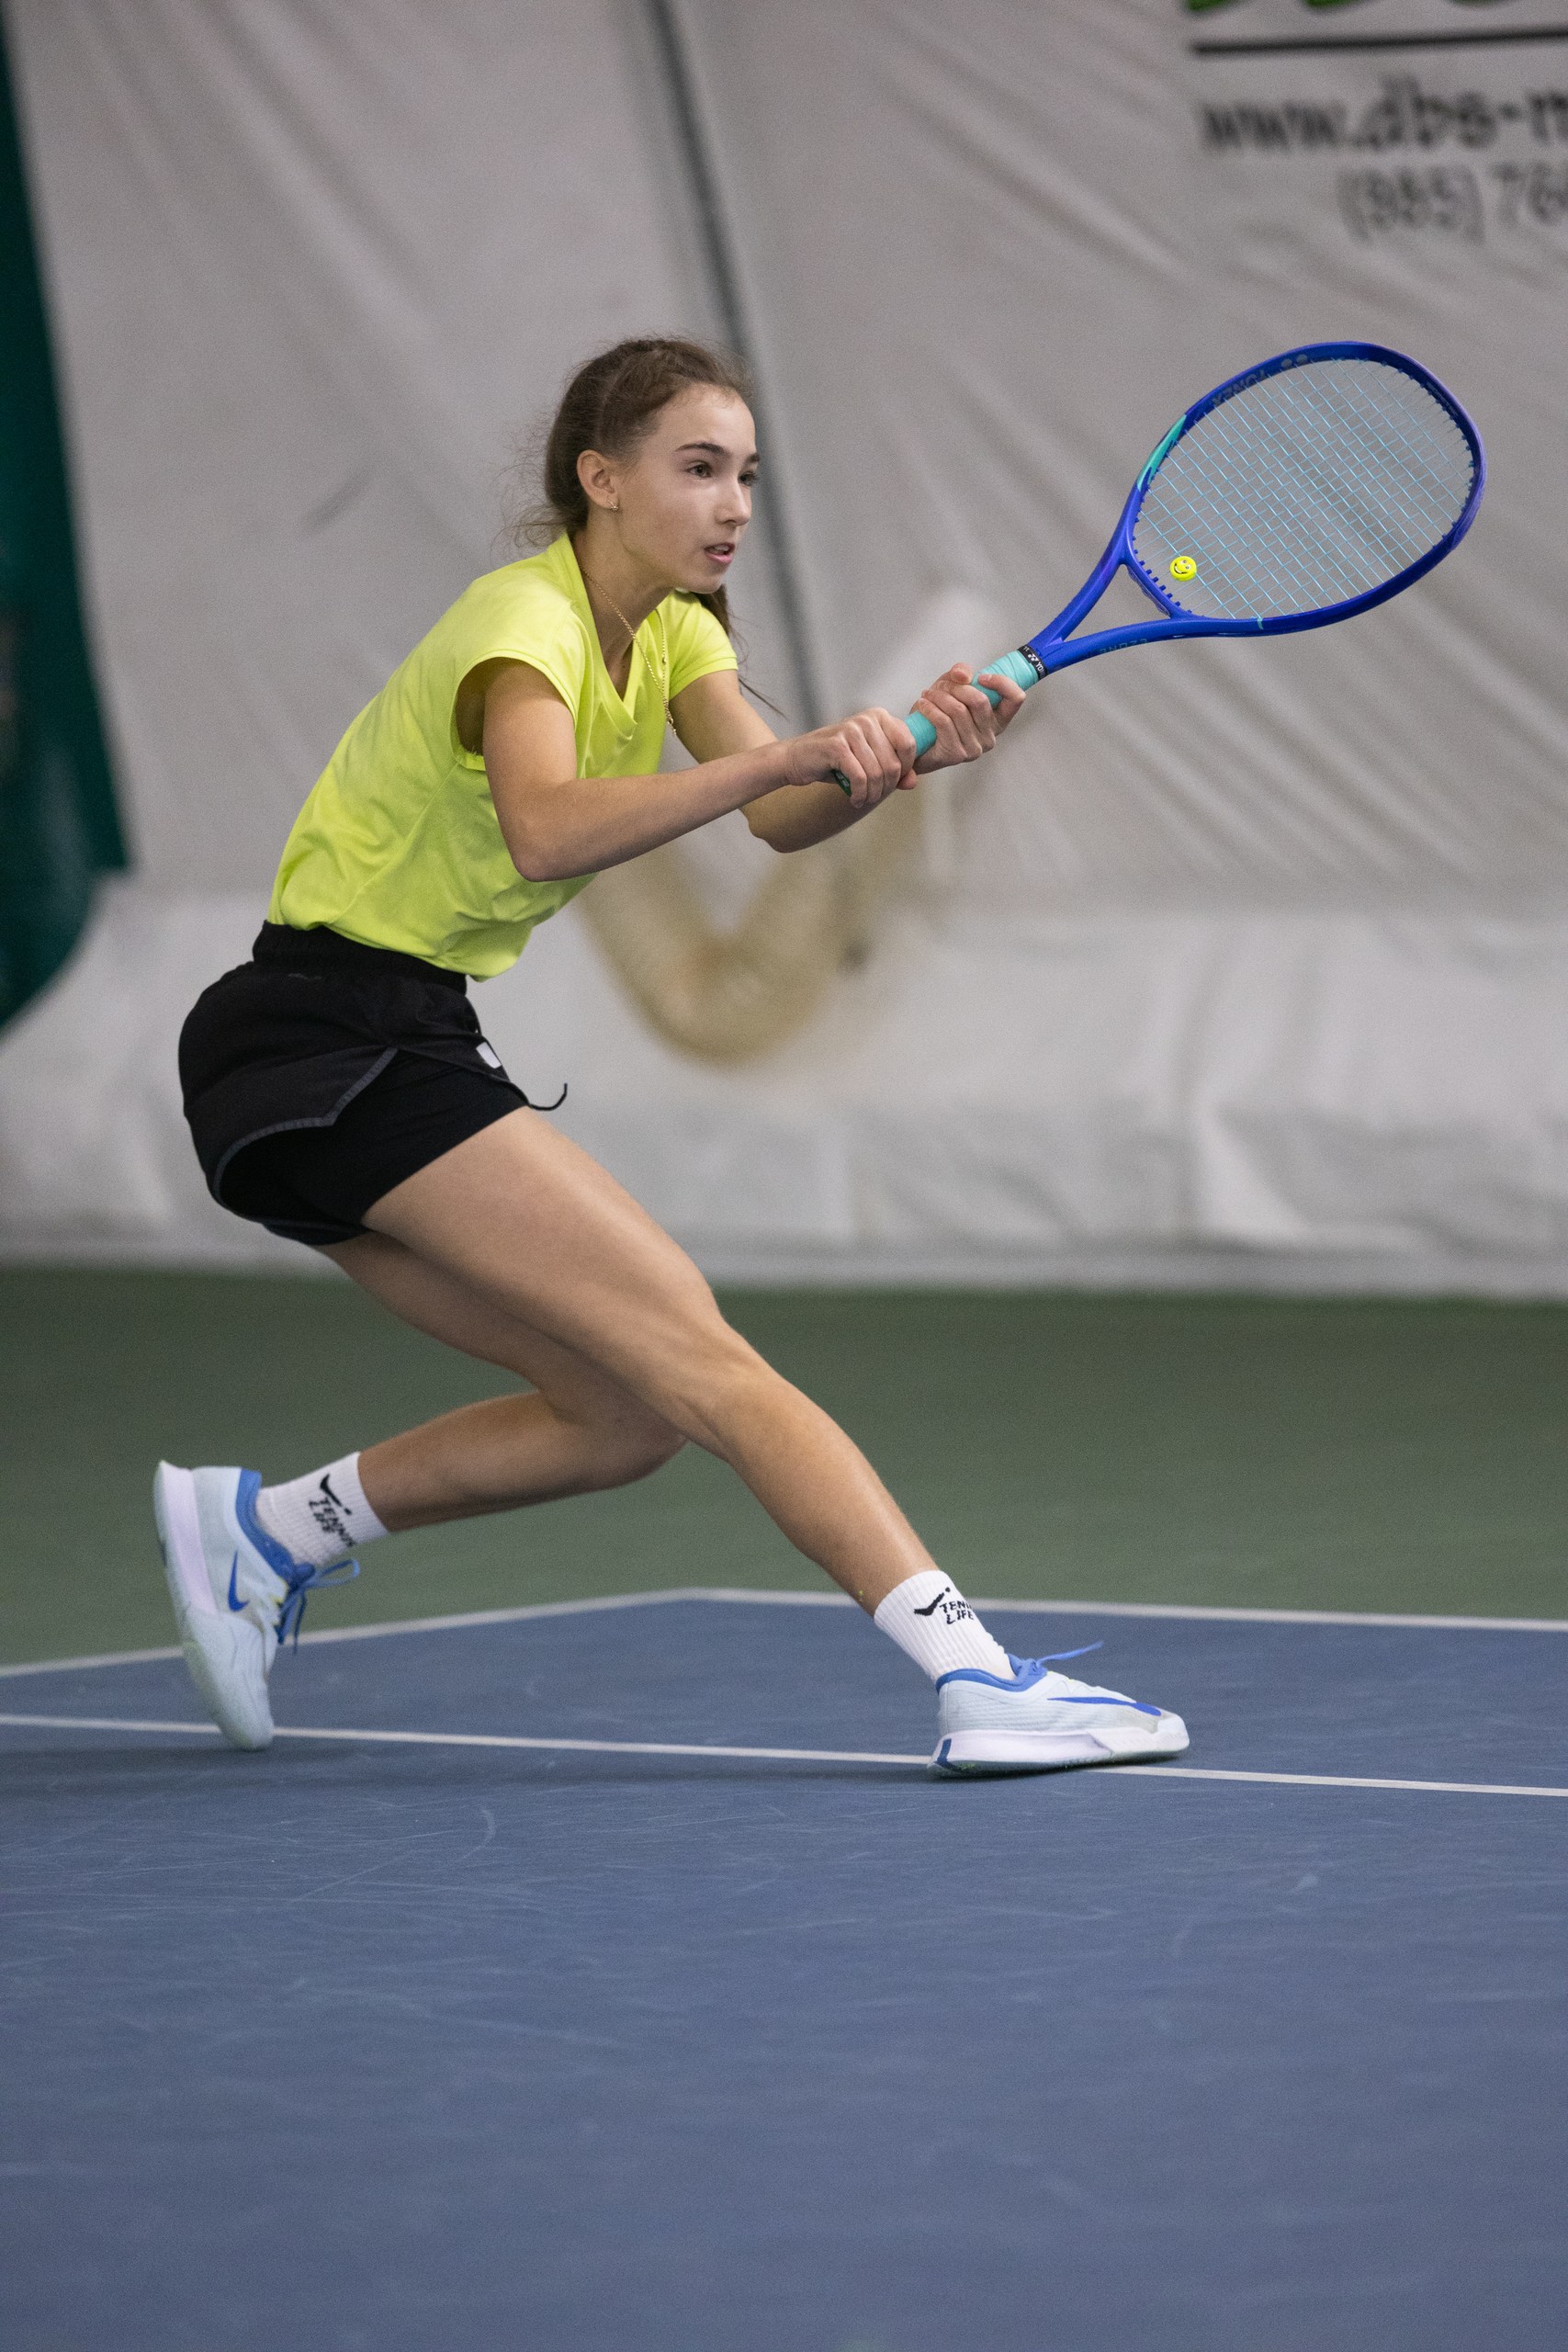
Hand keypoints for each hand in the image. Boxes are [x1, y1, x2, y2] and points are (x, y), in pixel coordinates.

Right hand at [788, 707, 917, 809]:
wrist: (799, 758)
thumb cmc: (837, 760)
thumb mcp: (869, 762)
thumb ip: (895, 770)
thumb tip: (913, 782)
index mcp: (879, 717)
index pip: (909, 743)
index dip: (906, 768)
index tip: (893, 781)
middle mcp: (867, 719)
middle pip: (893, 763)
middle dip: (886, 787)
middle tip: (875, 796)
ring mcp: (851, 731)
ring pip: (877, 773)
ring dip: (873, 794)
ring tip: (865, 799)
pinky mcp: (837, 746)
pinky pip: (860, 778)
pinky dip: (860, 794)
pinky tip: (855, 800)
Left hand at [910, 662, 1026, 772]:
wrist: (920, 744)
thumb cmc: (941, 715)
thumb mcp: (953, 688)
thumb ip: (961, 674)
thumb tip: (962, 675)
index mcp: (998, 719)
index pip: (1015, 699)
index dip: (1002, 683)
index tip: (981, 677)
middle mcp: (991, 736)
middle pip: (980, 701)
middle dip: (957, 687)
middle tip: (941, 686)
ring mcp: (975, 748)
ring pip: (959, 710)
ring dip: (939, 697)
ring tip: (928, 694)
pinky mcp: (957, 754)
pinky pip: (944, 722)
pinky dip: (930, 709)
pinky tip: (923, 704)